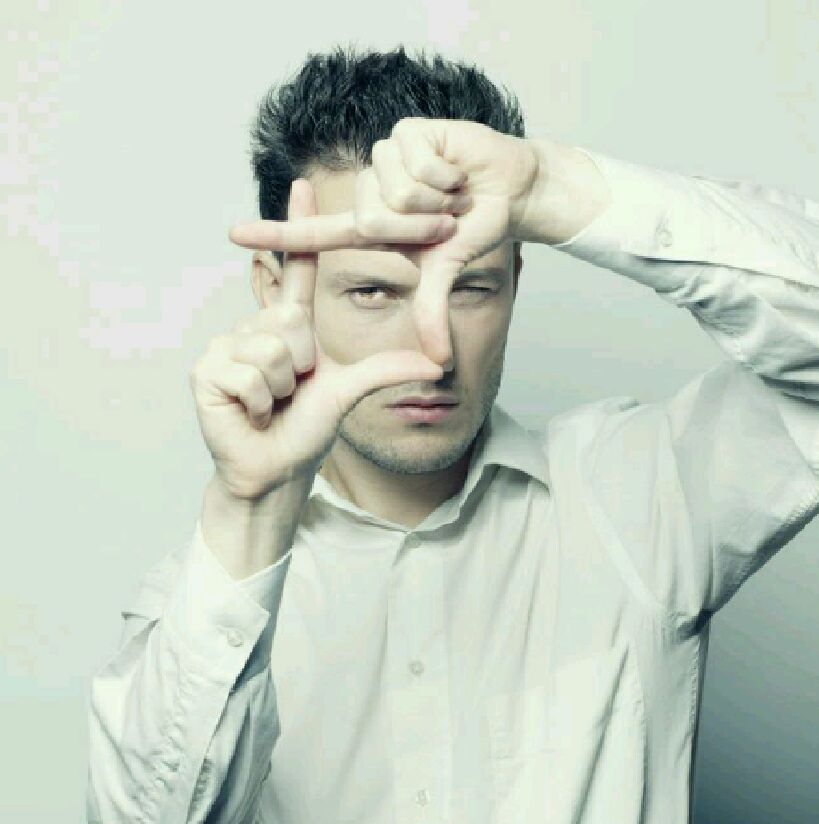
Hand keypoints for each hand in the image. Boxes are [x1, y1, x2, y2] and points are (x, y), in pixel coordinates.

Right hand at [191, 179, 446, 500]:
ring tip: (273, 402)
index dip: (302, 229)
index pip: (299, 272)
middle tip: (293, 390)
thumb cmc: (306, 430)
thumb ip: (388, 371)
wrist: (275, 469)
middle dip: (303, 365)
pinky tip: (250, 411)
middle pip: (293, 321)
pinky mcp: (207, 370)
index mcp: (290, 327)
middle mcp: (257, 326)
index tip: (305, 185)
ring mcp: (227, 345)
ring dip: (282, 387)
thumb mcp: (350, 393)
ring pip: (273, 350)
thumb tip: (437, 364)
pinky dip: (259, 401)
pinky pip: (248, 373)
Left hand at [228, 117, 539, 358]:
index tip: (234, 234)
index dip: (278, 235)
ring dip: (436, 200)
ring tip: (453, 193)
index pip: (317, 236)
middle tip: (446, 220)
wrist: (512, 191)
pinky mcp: (407, 131)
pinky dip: (447, 174)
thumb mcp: (446, 272)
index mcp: (371, 227)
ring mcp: (385, 158)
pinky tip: (457, 170)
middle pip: (371, 219)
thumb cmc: (475, 227)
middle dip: (419, 227)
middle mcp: (370, 191)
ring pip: (396, 192)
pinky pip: (418, 164)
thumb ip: (432, 311)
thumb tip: (439, 363)